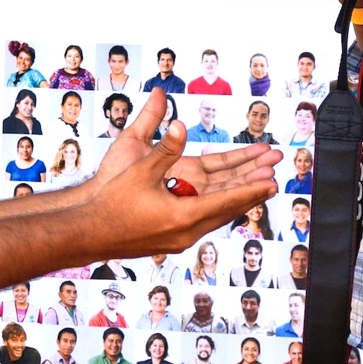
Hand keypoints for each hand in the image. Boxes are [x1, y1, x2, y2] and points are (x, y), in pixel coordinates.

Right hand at [89, 89, 280, 251]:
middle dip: (250, 193)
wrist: (88, 233)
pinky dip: (218, 209)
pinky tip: (223, 203)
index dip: (250, 189)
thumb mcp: (139, 170)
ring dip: (236, 201)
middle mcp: (185, 232)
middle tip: (274, 180)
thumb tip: (180, 124)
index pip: (225, 201)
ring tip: (257, 189)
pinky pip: (204, 222)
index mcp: (181, 216)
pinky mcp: (172, 239)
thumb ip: (164, 148)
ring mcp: (179, 239)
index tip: (272, 181)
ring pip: (216, 218)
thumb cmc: (111, 202)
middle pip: (227, 211)